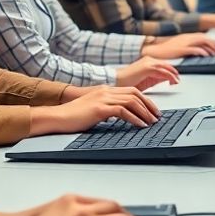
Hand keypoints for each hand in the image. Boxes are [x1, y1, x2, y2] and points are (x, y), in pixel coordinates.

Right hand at [31, 87, 162, 133]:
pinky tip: (140, 126)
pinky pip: (123, 111)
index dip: (145, 100)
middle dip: (149, 105)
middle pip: (135, 94)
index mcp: (105, 89)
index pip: (131, 90)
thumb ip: (106, 109)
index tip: (152, 111)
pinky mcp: (99, 108)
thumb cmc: (73, 116)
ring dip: (144, 113)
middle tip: (157, 117)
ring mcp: (102, 98)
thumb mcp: (93, 109)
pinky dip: (135, 118)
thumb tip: (120, 116)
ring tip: (151, 123)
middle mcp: (105, 91)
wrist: (57, 117)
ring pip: (132, 101)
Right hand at [115, 57, 179, 90]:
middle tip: (178, 81)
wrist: (115, 81)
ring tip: (176, 83)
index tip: (175, 80)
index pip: (164, 65)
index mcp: (148, 62)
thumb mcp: (145, 80)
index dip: (171, 72)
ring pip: (166, 68)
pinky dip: (170, 78)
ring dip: (173, 76)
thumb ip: (155, 78)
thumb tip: (166, 79)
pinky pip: (163, 72)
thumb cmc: (127, 83)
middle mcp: (149, 60)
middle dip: (174, 74)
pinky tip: (172, 83)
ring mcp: (148, 63)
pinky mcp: (147, 68)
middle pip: (167, 65)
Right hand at [144, 33, 214, 58]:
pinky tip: (206, 55)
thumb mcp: (177, 47)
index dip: (211, 41)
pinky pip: (193, 49)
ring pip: (200, 42)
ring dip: (210, 47)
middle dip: (213, 44)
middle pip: (203, 38)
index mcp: (185, 37)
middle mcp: (186, 38)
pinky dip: (201, 51)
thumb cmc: (165, 51)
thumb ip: (186, 47)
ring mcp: (183, 43)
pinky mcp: (180, 49)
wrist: (154, 51)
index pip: (201, 36)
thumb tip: (195, 51)